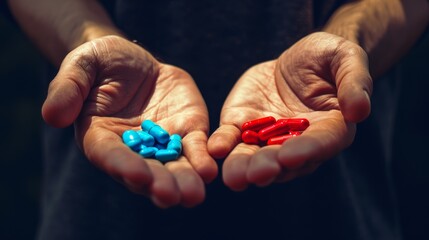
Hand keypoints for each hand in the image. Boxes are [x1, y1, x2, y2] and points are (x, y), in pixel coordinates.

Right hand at [42, 35, 216, 206]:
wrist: (132, 59)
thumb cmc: (99, 63)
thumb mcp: (80, 66)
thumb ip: (67, 88)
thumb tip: (52, 116)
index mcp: (101, 137)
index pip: (110, 156)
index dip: (123, 166)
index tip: (139, 176)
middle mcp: (133, 148)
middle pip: (146, 171)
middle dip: (159, 184)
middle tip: (171, 196)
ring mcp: (162, 142)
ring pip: (173, 166)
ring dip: (184, 181)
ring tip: (194, 194)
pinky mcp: (186, 129)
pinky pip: (195, 146)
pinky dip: (202, 158)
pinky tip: (209, 170)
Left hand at [208, 32, 371, 190]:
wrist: (297, 59)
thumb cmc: (329, 58)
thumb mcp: (347, 59)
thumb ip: (355, 82)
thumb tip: (359, 111)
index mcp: (330, 128)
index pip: (320, 144)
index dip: (307, 151)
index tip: (291, 157)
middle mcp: (297, 141)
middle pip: (284, 159)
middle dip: (270, 167)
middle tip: (258, 174)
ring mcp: (268, 136)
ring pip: (255, 156)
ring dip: (244, 167)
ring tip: (234, 177)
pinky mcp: (243, 124)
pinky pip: (232, 136)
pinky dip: (223, 143)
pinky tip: (215, 148)